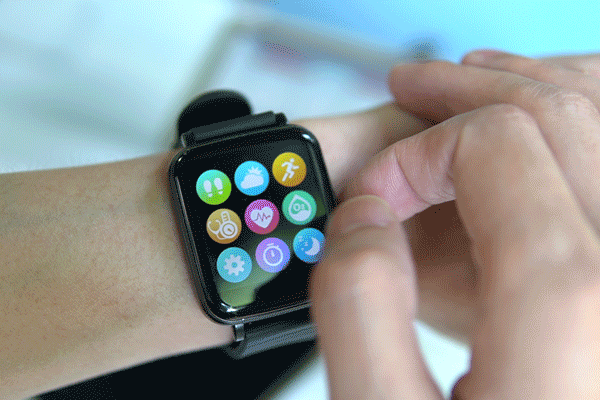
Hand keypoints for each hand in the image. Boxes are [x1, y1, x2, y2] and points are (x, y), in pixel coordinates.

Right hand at [311, 52, 599, 397]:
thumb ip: (356, 306)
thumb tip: (362, 223)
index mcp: (572, 304)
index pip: (495, 147)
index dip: (416, 154)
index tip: (376, 197)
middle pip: (563, 117)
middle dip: (472, 91)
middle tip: (415, 83)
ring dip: (542, 89)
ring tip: (481, 80)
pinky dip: (592, 124)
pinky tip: (559, 119)